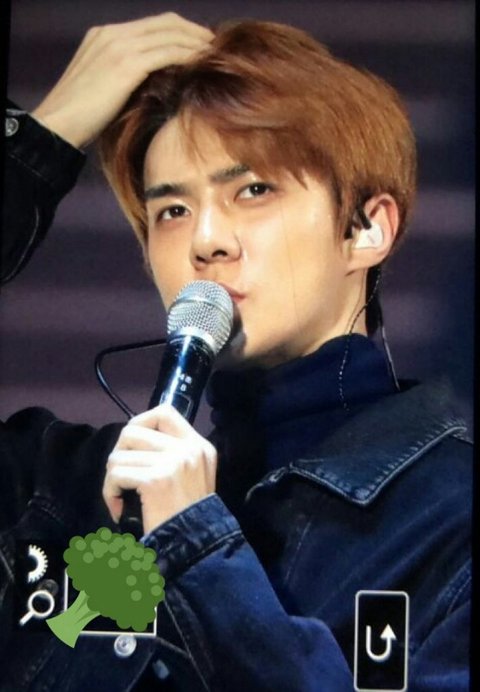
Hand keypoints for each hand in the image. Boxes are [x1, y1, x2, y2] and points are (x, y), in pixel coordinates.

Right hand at [32, 13, 212, 147]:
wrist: (58, 124)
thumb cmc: (80, 117)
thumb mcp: (104, 87)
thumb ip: (127, 76)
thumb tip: (157, 83)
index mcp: (105, 35)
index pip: (153, 24)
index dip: (181, 31)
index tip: (200, 46)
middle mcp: (112, 33)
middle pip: (166, 22)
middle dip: (194, 32)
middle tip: (215, 47)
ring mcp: (118, 46)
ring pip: (170, 34)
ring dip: (196, 43)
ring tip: (215, 56)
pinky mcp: (125, 64)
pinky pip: (167, 52)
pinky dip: (187, 56)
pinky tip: (200, 66)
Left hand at [103, 404, 217, 533]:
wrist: (196, 546)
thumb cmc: (191, 517)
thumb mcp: (194, 476)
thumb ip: (174, 454)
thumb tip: (136, 439)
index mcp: (199, 445)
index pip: (164, 412)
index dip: (140, 422)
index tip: (132, 445)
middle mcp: (188, 448)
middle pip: (133, 431)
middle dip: (119, 453)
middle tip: (122, 475)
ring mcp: (173, 462)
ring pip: (119, 455)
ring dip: (113, 477)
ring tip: (121, 496)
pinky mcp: (155, 479)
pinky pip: (116, 474)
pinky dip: (110, 492)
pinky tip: (118, 508)